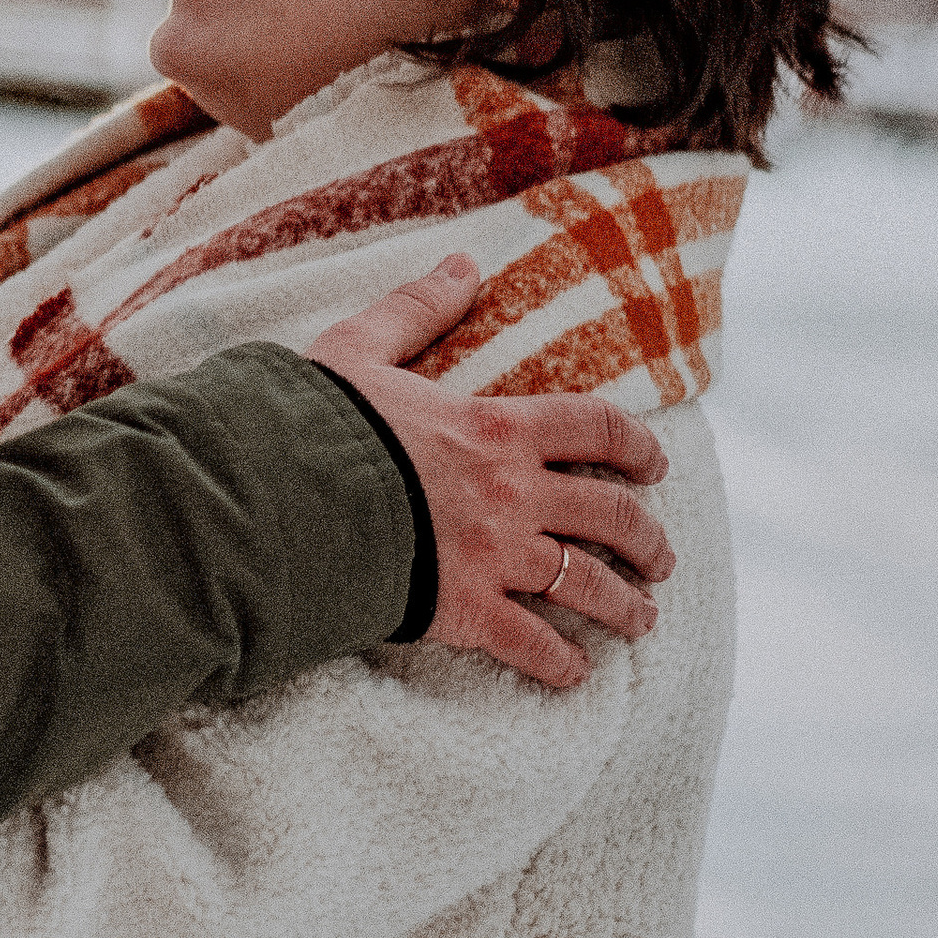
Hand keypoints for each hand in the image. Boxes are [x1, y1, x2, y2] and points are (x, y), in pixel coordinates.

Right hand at [309, 261, 673, 690]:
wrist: (277, 497)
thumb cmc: (314, 422)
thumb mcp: (359, 348)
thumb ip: (417, 308)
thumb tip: (465, 264)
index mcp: (497, 426)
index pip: (595, 427)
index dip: (635, 446)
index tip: (656, 466)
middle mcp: (513, 492)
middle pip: (611, 514)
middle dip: (647, 538)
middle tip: (661, 557)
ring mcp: (495, 555)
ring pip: (586, 585)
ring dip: (624, 605)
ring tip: (643, 619)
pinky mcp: (465, 610)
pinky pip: (532, 645)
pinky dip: (559, 663)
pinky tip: (574, 674)